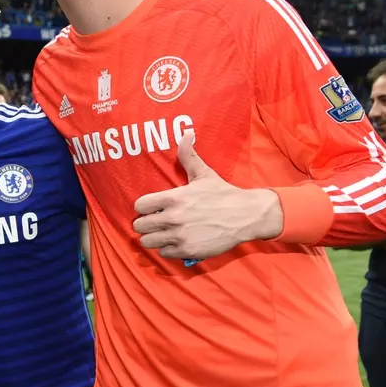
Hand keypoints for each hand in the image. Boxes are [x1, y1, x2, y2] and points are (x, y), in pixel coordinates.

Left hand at [132, 133, 282, 260]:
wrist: (246, 215)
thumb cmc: (223, 194)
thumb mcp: (204, 174)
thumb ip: (188, 156)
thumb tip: (185, 133)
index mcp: (173, 198)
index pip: (139, 206)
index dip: (144, 207)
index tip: (152, 208)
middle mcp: (173, 217)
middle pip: (140, 226)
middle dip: (146, 224)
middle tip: (156, 222)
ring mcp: (180, 235)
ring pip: (148, 242)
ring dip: (154, 238)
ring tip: (162, 233)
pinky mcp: (188, 250)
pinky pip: (164, 253)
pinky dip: (168, 249)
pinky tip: (176, 242)